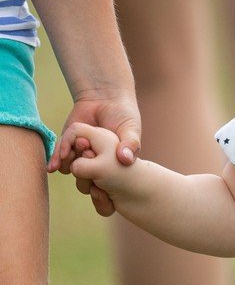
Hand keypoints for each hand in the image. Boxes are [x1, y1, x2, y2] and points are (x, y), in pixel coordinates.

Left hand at [49, 90, 140, 217]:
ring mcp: (82, 157)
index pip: (105, 185)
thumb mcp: (131, 129)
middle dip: (83, 170)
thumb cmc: (123, 115)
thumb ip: (130, 143)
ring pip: (72, 173)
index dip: (98, 181)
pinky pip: (59, 162)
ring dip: (69, 165)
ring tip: (76, 145)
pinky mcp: (68, 148)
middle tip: (85, 146)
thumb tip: (125, 159)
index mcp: (112, 166)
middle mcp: (97, 165)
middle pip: (86, 182)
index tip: (96, 157)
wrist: (104, 99)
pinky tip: (54, 164)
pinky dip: (56, 161)